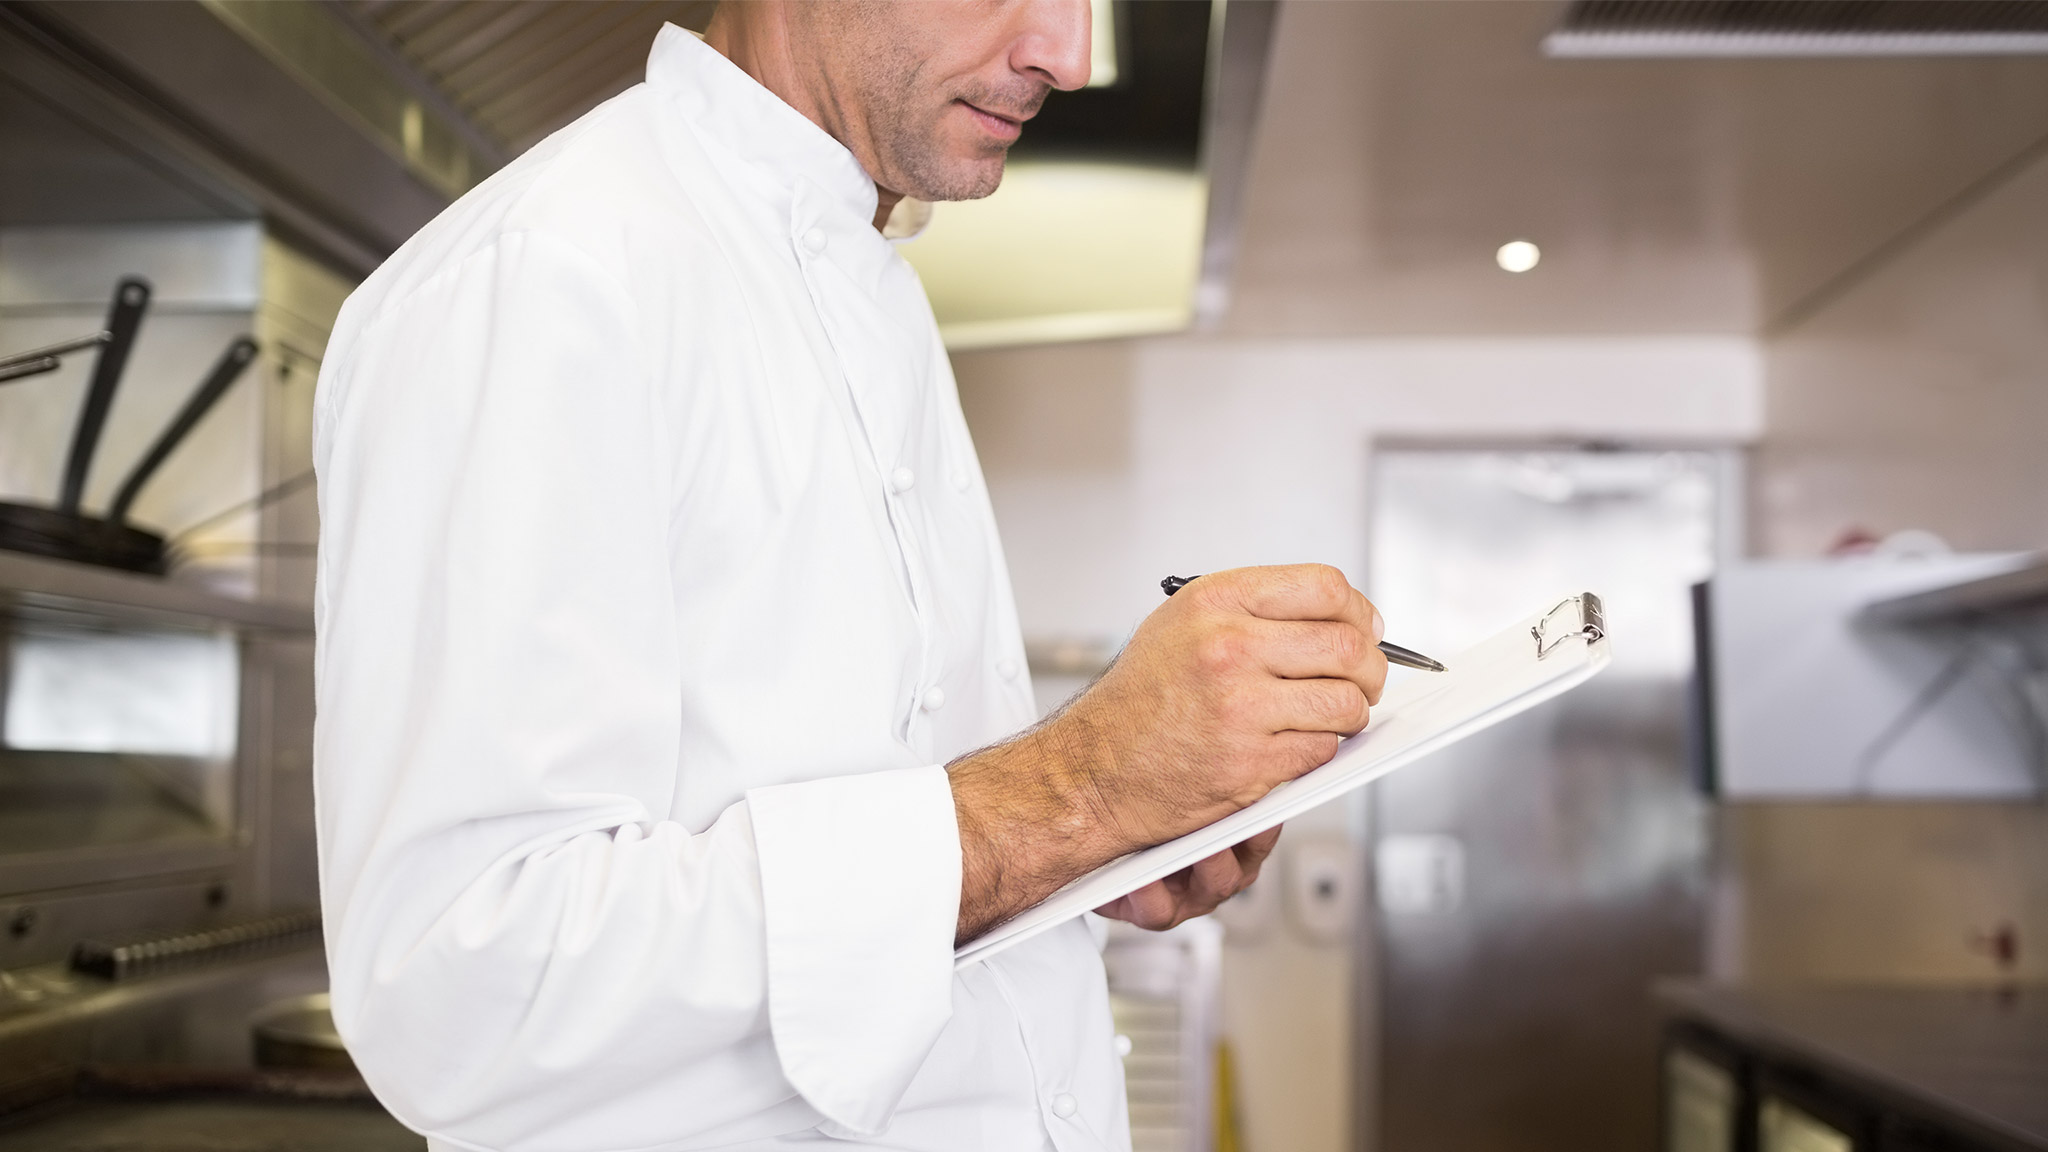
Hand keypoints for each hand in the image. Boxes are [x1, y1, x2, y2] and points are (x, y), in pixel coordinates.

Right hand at [950, 564, 1385, 942]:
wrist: (1093, 769)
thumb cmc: (1139, 700)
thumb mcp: (1184, 625)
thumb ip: (1255, 611)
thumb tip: (1340, 617)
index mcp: (1216, 601)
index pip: (1326, 587)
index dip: (1358, 612)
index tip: (1365, 629)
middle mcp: (1228, 646)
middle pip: (1348, 644)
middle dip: (1371, 668)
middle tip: (1364, 681)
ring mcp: (1241, 706)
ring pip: (1347, 702)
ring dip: (1351, 714)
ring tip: (1330, 716)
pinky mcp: (1250, 762)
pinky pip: (1322, 749)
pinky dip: (1319, 750)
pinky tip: (1292, 745)